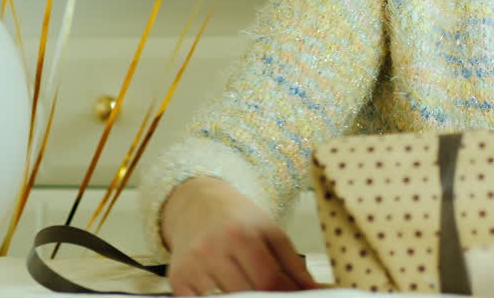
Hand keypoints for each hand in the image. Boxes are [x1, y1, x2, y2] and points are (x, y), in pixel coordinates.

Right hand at [161, 176, 317, 295]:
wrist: (196, 204)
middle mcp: (213, 249)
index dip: (283, 295)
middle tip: (270, 295)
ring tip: (248, 287)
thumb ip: (294, 264)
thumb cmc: (238, 219)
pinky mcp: (176, 279)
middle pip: (246, 294)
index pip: (268, 280)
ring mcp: (192, 265)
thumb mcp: (270, 232)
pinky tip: (224, 290)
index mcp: (241, 235)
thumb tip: (317, 290)